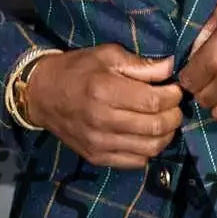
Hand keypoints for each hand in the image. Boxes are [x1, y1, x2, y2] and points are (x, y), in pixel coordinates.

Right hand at [23, 45, 183, 168]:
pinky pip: (136, 162)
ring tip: (162, 121)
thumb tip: (170, 68)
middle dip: (174, 115)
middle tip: (172, 106)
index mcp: (104, 90)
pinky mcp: (97, 157)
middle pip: (156, 126)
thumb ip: (139, 64)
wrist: (42, 94)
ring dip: (165, 135)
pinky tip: (144, 135)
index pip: (154, 101)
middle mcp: (102, 120)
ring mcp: (99, 142)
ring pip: (150, 148)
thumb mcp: (105, 55)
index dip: (173, 96)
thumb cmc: (76, 70)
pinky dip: (148, 150)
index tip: (174, 89)